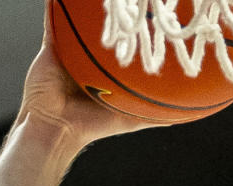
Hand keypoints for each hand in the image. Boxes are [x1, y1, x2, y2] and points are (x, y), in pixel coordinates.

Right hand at [19, 0, 164, 147]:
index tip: (152, 19)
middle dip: (116, 15)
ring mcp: (70, 48)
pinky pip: (54, 17)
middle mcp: (89, 58)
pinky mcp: (52, 43)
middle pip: (105, 30)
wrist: (57, 126)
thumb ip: (154, 117)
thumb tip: (180, 116)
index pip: (124, 46)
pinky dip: (59, 4)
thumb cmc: (92, 126)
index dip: (136, 33)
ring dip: (89, 7)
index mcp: (106, 71)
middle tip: (129, 2)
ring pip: (82, 21)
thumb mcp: (131, 120)